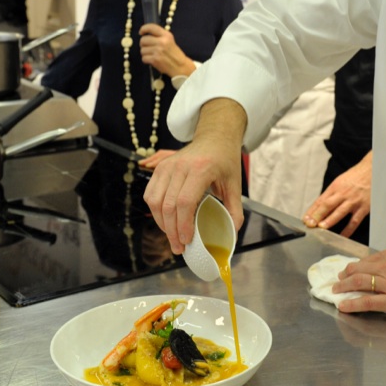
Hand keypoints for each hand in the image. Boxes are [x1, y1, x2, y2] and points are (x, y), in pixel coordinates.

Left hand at [138, 23, 191, 76]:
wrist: (180, 66)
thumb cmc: (174, 53)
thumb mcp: (170, 41)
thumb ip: (159, 36)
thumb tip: (144, 35)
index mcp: (166, 35)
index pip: (151, 27)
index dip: (143, 28)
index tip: (141, 32)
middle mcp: (162, 42)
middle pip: (143, 40)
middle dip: (143, 44)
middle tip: (148, 47)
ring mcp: (158, 51)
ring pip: (142, 50)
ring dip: (145, 53)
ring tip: (152, 55)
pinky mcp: (155, 59)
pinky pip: (143, 58)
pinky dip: (146, 60)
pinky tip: (152, 60)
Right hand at [143, 99, 245, 253]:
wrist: (214, 138)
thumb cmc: (225, 160)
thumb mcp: (235, 184)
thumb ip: (234, 209)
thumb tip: (232, 233)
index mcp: (200, 169)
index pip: (185, 202)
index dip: (183, 225)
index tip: (187, 241)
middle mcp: (180, 166)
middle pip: (168, 205)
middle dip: (172, 231)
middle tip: (179, 247)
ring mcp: (167, 166)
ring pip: (155, 202)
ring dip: (161, 224)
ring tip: (172, 237)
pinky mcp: (160, 168)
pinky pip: (150, 194)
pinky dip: (155, 212)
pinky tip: (165, 222)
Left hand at [304, 152, 370, 236]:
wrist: (372, 171)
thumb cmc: (355, 176)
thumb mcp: (340, 181)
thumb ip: (331, 194)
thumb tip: (319, 207)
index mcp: (335, 187)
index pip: (320, 200)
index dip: (312, 211)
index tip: (305, 219)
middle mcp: (343, 194)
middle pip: (327, 205)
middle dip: (317, 215)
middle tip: (310, 224)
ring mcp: (353, 201)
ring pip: (340, 212)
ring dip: (330, 220)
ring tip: (322, 228)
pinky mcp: (363, 208)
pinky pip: (354, 221)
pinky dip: (348, 230)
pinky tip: (342, 236)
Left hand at [331, 250, 385, 318]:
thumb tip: (382, 272)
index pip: (366, 261)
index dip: (354, 267)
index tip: (347, 271)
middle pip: (358, 271)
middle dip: (344, 276)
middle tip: (336, 281)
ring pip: (359, 283)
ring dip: (343, 288)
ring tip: (335, 292)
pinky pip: (367, 301)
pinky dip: (352, 303)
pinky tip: (343, 306)